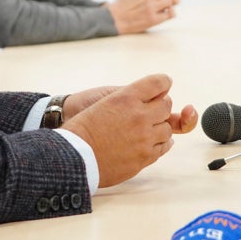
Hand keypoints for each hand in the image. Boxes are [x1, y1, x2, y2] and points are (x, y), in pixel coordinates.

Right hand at [61, 74, 197, 187]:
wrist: (72, 155)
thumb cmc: (82, 126)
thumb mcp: (103, 101)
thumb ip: (128, 96)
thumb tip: (153, 94)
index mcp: (126, 97)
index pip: (158, 83)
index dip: (163, 82)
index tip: (163, 84)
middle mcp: (139, 116)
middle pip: (166, 105)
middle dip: (160, 106)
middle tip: (151, 109)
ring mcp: (144, 138)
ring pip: (168, 129)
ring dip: (159, 127)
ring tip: (146, 129)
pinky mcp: (144, 157)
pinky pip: (163, 147)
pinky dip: (160, 143)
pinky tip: (152, 141)